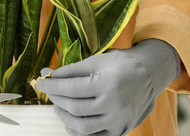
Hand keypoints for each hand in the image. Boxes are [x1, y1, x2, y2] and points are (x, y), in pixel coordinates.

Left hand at [36, 39, 180, 135]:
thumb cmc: (120, 64)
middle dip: (56, 99)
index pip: (71, 88)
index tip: (41, 82)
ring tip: (59, 106)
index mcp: (107, 83)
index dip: (52, 85)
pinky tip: (71, 121)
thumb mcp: (96, 61)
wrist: (148, 74)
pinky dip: (78, 132)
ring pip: (82, 126)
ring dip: (64, 117)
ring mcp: (118, 120)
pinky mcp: (120, 129)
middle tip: (50, 92)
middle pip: (74, 107)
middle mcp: (114, 104)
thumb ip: (72, 69)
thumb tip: (48, 74)